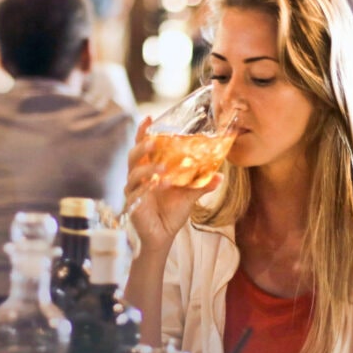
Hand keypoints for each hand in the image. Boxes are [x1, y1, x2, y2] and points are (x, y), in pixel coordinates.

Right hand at [125, 116, 221, 250]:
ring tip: (163, 170)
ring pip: (134, 174)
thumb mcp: (190, 195)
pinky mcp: (133, 204)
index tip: (149, 118)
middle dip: (142, 146)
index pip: (143, 147)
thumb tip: (220, 176)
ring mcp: (133, 190)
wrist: (162, 235)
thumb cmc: (172, 211)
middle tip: (154, 141)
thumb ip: (202, 184)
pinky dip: (147, 188)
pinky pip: (137, 193)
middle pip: (133, 156)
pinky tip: (159, 186)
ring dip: (148, 169)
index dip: (143, 132)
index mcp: (149, 169)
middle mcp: (138, 177)